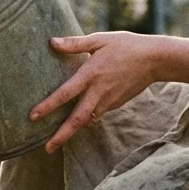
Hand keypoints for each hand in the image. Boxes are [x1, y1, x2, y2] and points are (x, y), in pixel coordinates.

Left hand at [30, 32, 165, 152]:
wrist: (155, 59)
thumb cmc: (126, 46)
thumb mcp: (100, 40)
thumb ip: (75, 43)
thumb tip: (52, 42)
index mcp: (91, 75)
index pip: (65, 94)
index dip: (48, 106)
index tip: (33, 117)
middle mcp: (98, 92)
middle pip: (77, 119)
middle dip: (61, 136)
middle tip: (47, 149)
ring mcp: (108, 101)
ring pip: (87, 120)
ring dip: (72, 131)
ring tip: (57, 139)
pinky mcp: (116, 104)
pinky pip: (97, 114)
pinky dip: (86, 120)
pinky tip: (76, 120)